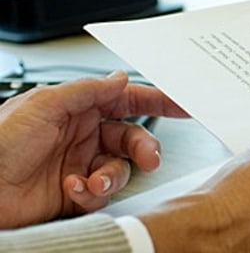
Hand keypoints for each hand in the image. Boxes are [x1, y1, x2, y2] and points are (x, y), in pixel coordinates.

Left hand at [0, 71, 187, 227]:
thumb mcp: (44, 104)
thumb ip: (89, 90)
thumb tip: (121, 78)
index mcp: (76, 108)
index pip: (125, 99)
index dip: (157, 101)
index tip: (183, 105)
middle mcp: (81, 136)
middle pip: (131, 138)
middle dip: (144, 148)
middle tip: (148, 158)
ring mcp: (79, 166)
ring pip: (120, 168)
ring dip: (114, 176)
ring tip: (95, 182)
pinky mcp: (74, 195)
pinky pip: (101, 194)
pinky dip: (92, 193)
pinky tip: (73, 190)